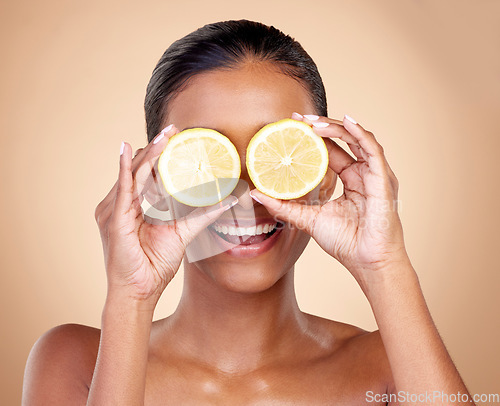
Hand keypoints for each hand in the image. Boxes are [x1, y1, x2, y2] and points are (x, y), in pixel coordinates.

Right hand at [94, 125, 237, 304]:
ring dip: (149, 153)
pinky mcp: (114, 220)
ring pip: (134, 174)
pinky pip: (122, 190)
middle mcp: (122, 205)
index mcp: (133, 207)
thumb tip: (227, 201)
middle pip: (140, 170)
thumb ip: (202, 215)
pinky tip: (128, 151)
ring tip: (164, 136)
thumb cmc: (153, 266)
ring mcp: (115, 211)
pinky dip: (125, 169)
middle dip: (157, 148)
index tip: (177, 138)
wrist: (138, 292)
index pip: (147, 175)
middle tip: (174, 129)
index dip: (161, 155)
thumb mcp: (182, 233)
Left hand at [249, 114, 409, 286]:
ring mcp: (375, 175)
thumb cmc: (346, 242)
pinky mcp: (383, 180)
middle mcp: (363, 174)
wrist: (368, 263)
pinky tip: (346, 122)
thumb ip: (284, 206)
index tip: (293, 126)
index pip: (332, 151)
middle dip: (322, 126)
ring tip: (313, 121)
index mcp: (351, 180)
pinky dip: (360, 134)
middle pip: (344, 141)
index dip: (314, 137)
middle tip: (299, 118)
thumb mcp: (308, 219)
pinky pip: (373, 150)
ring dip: (336, 127)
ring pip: (357, 140)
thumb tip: (255, 194)